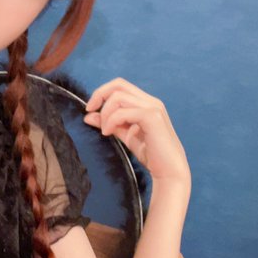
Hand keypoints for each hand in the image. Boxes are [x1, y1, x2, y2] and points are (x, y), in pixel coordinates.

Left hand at [83, 77, 190, 191]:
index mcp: (146, 102)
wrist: (170, 172)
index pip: (120, 85)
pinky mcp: (152, 118)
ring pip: (118, 97)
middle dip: (99, 95)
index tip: (90, 108)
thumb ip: (109, 123)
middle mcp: (151, 101)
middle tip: (90, 111)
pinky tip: (108, 133)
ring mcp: (153, 108)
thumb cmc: (151, 154)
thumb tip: (88, 116)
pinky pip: (123, 112)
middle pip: (118, 84)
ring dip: (105, 113)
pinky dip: (111, 121)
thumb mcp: (125, 135)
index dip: (101, 92)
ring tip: (105, 131)